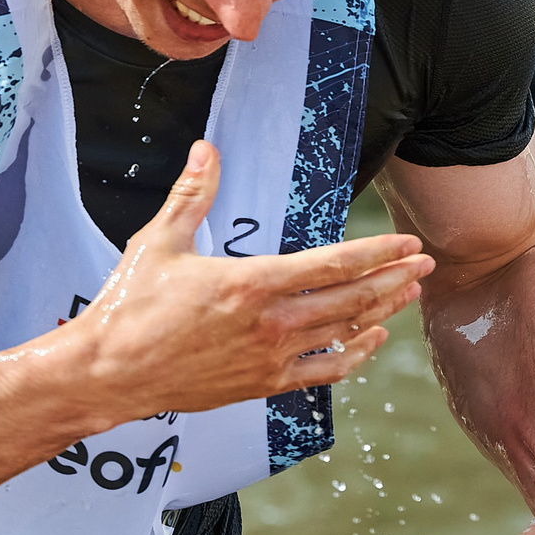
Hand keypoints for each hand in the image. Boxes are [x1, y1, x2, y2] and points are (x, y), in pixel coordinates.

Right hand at [68, 141, 432, 422]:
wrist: (110, 372)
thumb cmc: (129, 306)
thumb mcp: (159, 242)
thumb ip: (192, 195)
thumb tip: (205, 149)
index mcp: (251, 283)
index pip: (334, 264)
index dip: (378, 253)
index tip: (408, 244)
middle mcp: (270, 323)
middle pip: (352, 299)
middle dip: (394, 279)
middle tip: (425, 264)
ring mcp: (270, 358)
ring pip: (343, 334)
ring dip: (381, 311)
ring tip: (407, 293)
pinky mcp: (262, 385)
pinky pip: (323, 371)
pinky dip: (352, 355)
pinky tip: (369, 340)